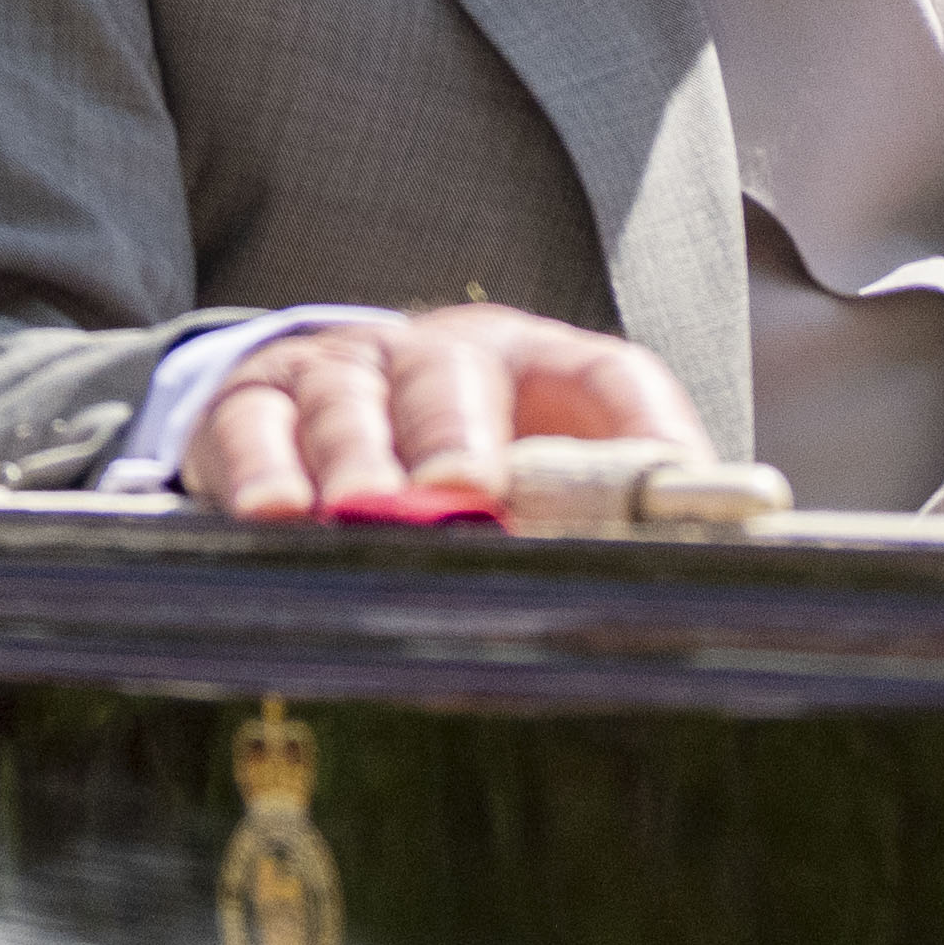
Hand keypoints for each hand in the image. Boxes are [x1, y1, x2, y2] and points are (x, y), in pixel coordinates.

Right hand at [184, 306, 704, 522]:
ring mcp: (340, 374)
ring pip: (349, 402)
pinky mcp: (249, 405)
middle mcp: (437, 355)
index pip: (605, 375)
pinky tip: (272, 512)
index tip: (672, 474)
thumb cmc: (451, 464)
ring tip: (358, 510)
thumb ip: (595, 527)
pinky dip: (260, 468)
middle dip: (459, 434)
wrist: (305, 406)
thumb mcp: (529, 482)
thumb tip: (694, 589)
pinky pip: (250, 427)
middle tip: (465, 494)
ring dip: (357, 460)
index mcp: (533, 366)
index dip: (642, 422)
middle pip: (453, 375)